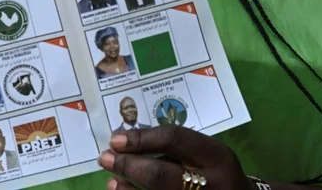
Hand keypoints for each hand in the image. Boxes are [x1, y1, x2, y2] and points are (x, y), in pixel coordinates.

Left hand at [98, 125, 252, 189]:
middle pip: (161, 175)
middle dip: (128, 165)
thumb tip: (128, 142)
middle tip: (105, 158)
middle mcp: (211, 184)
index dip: (142, 139)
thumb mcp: (207, 153)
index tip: (116, 139)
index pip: (174, 140)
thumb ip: (176, 147)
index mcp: (216, 156)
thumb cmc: (216, 173)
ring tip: (111, 181)